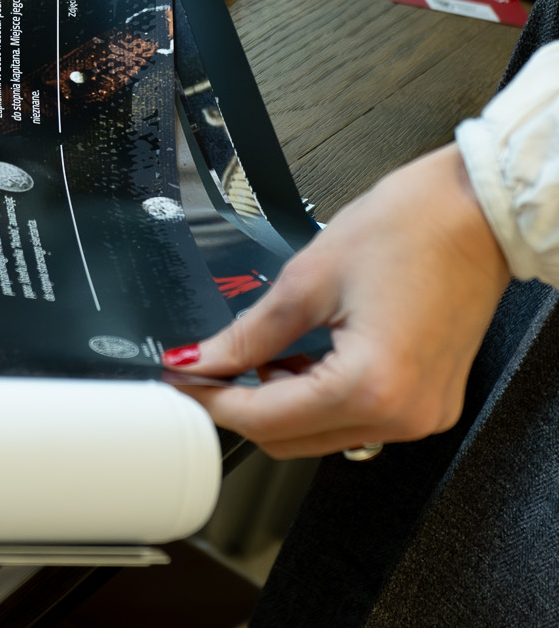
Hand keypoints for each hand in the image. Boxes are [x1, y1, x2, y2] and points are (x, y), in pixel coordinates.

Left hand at [165, 143, 510, 458]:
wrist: (474, 212)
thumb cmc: (408, 230)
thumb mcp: (306, 281)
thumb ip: (247, 334)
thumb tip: (202, 359)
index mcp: (372, 387)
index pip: (266, 420)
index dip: (211, 401)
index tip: (180, 381)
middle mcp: (404, 415)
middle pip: (292, 440)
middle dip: (241, 406)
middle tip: (207, 367)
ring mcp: (423, 414)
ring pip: (322, 435)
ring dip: (280, 403)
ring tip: (260, 353)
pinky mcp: (431, 402)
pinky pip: (358, 419)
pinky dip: (319, 398)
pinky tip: (300, 360)